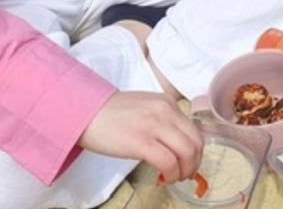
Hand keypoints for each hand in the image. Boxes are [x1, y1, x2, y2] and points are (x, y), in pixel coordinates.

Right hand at [79, 91, 202, 183]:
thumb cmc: (112, 114)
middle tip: (184, 174)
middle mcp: (165, 111)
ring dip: (185, 171)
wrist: (86, 112)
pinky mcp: (141, 141)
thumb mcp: (145, 108)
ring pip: (187, 152)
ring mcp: (154, 125)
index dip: (195, 152)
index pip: (194, 130)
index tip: (187, 163)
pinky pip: (169, 162)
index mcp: (166, 103)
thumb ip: (163, 120)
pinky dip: (171, 174)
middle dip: (194, 164)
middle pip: (195, 142)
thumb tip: (177, 144)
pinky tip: (163, 178)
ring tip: (173, 177)